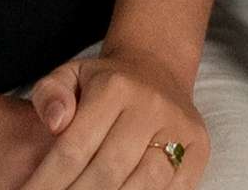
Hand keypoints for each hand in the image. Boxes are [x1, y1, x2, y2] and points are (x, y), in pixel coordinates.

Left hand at [24, 44, 209, 189]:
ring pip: (142, 186)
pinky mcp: (199, 150)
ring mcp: (179, 129)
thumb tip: (54, 122)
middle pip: (107, 173)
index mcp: (114, 88)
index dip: (49, 181)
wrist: (157, 69)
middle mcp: (150, 106)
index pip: (74, 147)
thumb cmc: (103, 83)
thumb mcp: (69, 75)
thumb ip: (49, 95)